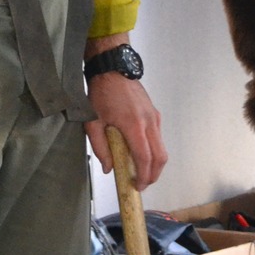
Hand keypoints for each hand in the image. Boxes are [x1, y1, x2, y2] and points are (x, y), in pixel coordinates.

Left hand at [86, 70, 165, 189]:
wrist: (112, 69)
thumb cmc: (101, 93)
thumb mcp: (93, 122)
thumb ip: (101, 148)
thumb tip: (109, 168)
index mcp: (133, 125)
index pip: (145, 158)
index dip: (144, 176)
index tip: (138, 186)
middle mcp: (149, 122)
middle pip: (160, 156)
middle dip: (154, 174)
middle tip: (143, 184)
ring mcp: (154, 117)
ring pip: (162, 147)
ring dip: (155, 163)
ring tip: (141, 171)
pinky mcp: (154, 113)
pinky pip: (158, 137)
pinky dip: (154, 150)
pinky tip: (141, 153)